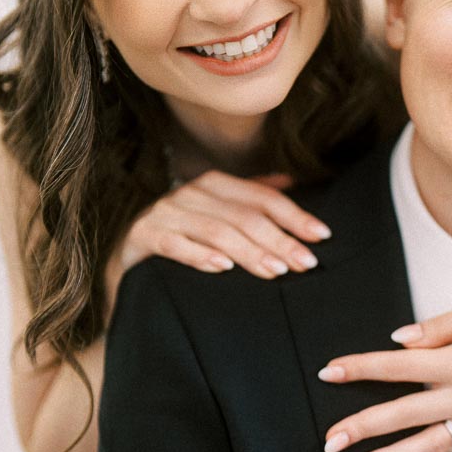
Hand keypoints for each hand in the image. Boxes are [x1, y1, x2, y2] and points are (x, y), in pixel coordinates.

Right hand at [105, 170, 330, 313]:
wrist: (129, 260)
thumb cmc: (182, 236)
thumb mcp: (217, 215)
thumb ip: (250, 198)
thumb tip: (291, 181)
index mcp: (214, 185)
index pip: (263, 198)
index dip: (294, 216)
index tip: (322, 236)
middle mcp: (190, 193)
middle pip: (244, 216)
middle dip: (279, 239)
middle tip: (305, 263)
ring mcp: (165, 212)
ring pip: (215, 231)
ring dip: (248, 252)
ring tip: (275, 271)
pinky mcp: (143, 236)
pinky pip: (174, 244)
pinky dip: (200, 255)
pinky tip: (223, 268)